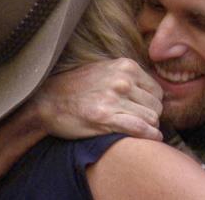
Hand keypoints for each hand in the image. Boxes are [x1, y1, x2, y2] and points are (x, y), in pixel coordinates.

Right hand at [27, 58, 163, 140]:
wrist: (47, 100)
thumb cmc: (77, 88)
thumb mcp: (106, 71)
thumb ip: (128, 77)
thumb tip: (153, 93)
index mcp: (126, 66)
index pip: (157, 90)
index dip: (153, 104)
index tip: (144, 112)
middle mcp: (122, 80)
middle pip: (156, 105)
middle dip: (152, 117)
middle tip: (140, 124)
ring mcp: (114, 98)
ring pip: (151, 118)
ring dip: (149, 128)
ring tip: (139, 132)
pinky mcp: (105, 117)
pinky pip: (139, 129)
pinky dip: (149, 136)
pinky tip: (150, 139)